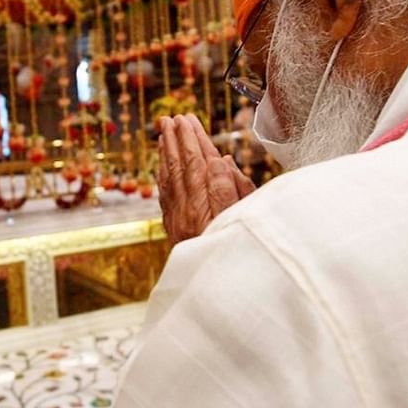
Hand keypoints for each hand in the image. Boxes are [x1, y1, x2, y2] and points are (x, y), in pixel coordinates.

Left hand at [157, 114, 255, 244]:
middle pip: (180, 169)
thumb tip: (220, 160)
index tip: (188, 121)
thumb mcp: (244, 219)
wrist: (215, 289)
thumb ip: (233, 190)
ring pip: (170, 180)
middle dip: (177, 141)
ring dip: (167, 152)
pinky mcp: (174, 228)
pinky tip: (163, 161)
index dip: (193, 141)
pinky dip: (164, 173)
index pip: (197, 166)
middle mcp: (188, 212)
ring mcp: (178, 220)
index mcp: (207, 208)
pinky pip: (165, 194)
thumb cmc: (239, 251)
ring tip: (164, 131)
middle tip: (172, 118)